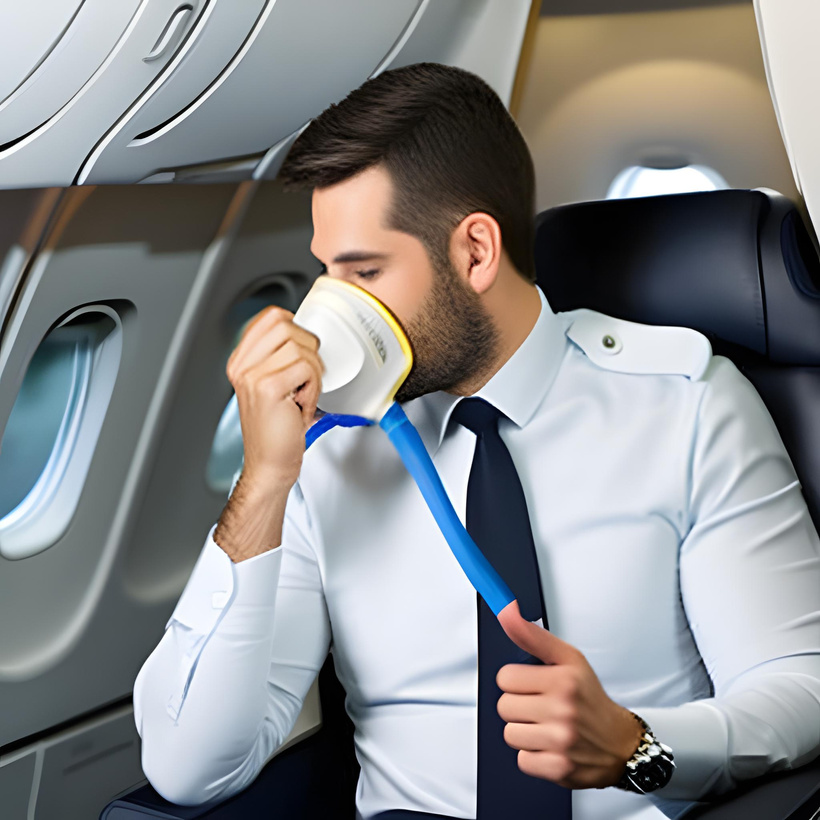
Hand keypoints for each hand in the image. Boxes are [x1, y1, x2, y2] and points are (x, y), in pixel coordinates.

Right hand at [226, 306, 322, 488]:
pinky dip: (313, 388)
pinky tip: (302, 405)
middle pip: (286, 325)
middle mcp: (242, 366)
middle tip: (305, 378)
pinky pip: (306, 368)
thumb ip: (281, 355)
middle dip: (308, 350)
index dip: (295, 327)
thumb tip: (306, 331)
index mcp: (241, 360)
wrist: (270, 464)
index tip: (301, 350)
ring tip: (301, 395)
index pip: (271, 316)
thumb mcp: (275, 384)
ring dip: (312, 373)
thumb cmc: (277, 429)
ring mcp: (251, 375)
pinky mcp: (267, 387)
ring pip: (300, 347)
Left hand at [495, 600, 642, 789]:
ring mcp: (561, 741)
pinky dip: (533, 756)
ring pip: (510, 734)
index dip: (517, 682)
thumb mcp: (567, 659)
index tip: (533, 686)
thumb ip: (531, 635)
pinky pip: (522, 760)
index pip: (505, 678)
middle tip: (541, 708)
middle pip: (504, 707)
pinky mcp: (559, 769)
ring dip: (525, 732)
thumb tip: (506, 610)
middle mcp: (562, 710)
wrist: (621, 743)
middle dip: (519, 707)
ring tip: (546, 728)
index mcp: (563, 679)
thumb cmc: (590, 699)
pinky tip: (550, 747)